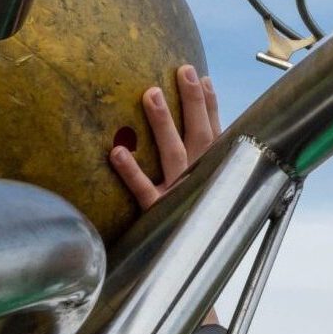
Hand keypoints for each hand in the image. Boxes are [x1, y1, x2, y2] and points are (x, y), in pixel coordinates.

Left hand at [110, 63, 220, 210]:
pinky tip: (116, 151)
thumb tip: (192, 128)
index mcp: (214, 173)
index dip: (210, 105)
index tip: (202, 77)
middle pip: (199, 135)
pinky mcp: (157, 212)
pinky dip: (130, 172)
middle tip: (182, 71)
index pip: (216, 133)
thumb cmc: (195, 219)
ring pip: (172, 154)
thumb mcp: (204, 189)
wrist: (188, 263)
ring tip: (150, 93)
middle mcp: (200, 179)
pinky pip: (143, 190)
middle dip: (192, 102)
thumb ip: (201, 162)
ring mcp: (179, 195)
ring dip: (162, 123)